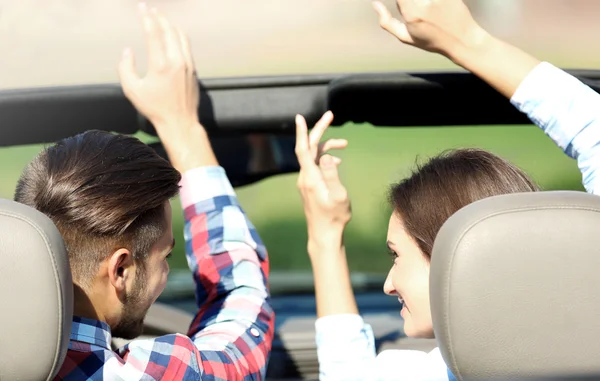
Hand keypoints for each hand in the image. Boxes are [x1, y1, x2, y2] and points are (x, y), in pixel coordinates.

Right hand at [118, 3, 198, 133]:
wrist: (180, 122)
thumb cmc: (154, 108)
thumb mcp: (132, 90)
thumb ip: (125, 68)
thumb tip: (128, 51)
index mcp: (160, 65)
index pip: (153, 33)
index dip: (146, 17)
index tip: (141, 7)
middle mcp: (177, 61)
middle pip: (169, 30)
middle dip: (159, 17)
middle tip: (151, 10)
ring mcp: (188, 65)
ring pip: (181, 36)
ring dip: (170, 25)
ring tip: (162, 18)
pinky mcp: (193, 70)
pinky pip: (187, 46)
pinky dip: (179, 36)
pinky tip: (173, 34)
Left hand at [295, 111, 350, 242]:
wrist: (324, 234)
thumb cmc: (334, 217)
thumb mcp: (338, 195)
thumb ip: (332, 175)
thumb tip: (327, 156)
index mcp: (311, 177)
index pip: (303, 149)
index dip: (302, 132)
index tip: (299, 117)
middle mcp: (305, 177)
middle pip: (309, 148)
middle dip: (319, 130)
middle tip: (330, 115)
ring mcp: (306, 181)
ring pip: (314, 156)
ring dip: (328, 147)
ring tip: (345, 144)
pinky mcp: (309, 186)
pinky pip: (316, 165)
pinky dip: (326, 158)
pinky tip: (338, 162)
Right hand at [372, 0, 488, 58]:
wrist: (462, 39)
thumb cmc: (432, 41)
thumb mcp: (406, 37)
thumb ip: (387, 22)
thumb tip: (375, 4)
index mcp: (412, 13)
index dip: (400, 0)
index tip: (401, 4)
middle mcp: (425, 2)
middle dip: (408, 2)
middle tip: (410, 8)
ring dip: (419, 2)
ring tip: (427, 11)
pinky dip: (431, 2)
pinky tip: (434, 8)